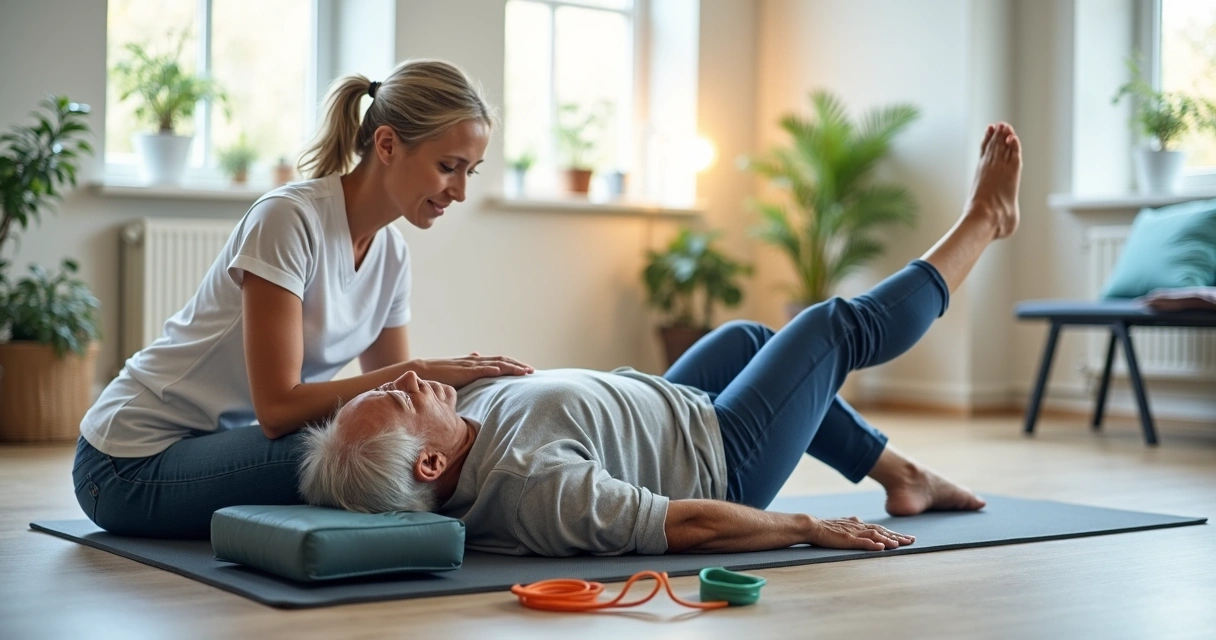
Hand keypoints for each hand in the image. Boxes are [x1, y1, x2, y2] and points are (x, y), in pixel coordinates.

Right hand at [411, 352, 533, 388]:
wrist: (424, 371)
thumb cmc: (441, 373)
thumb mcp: (460, 368)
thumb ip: (471, 363)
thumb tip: (478, 354)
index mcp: (477, 362)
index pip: (500, 361)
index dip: (514, 365)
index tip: (527, 370)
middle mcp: (476, 361)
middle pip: (502, 361)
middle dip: (518, 366)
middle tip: (532, 371)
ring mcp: (470, 365)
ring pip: (495, 364)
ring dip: (510, 367)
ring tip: (523, 371)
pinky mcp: (462, 371)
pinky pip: (478, 370)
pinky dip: (490, 369)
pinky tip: (499, 371)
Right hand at [807, 516, 914, 550]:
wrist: (812, 526)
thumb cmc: (825, 527)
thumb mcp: (841, 523)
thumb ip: (851, 522)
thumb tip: (857, 519)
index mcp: (858, 524)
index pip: (880, 529)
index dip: (894, 533)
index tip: (906, 537)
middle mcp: (859, 527)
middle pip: (882, 531)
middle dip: (898, 536)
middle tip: (912, 540)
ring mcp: (854, 533)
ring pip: (876, 536)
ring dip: (889, 540)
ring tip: (901, 544)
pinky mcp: (847, 540)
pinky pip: (863, 542)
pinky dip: (874, 545)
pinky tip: (882, 547)